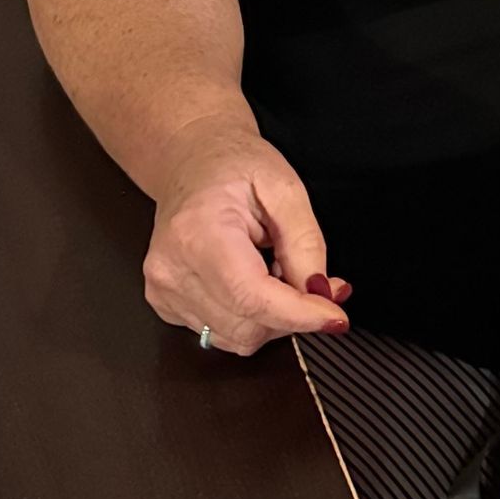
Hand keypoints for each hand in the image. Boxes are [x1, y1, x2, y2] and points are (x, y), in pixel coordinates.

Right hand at [143, 116, 351, 356]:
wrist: (190, 160)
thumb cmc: (235, 165)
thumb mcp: (285, 187)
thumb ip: (306, 242)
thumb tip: (321, 292)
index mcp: (198, 234)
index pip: (251, 296)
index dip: (298, 314)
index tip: (336, 316)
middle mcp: (172, 270)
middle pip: (245, 325)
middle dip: (292, 314)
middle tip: (320, 283)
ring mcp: (163, 292)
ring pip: (235, 338)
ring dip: (272, 317)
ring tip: (278, 269)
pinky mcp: (165, 304)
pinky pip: (219, 333)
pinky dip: (250, 318)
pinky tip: (255, 280)